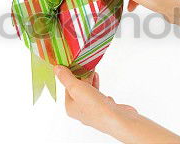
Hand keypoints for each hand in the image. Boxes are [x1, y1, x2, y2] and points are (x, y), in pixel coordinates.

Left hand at [54, 65, 179, 142]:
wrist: (124, 121)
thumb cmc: (100, 108)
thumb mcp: (80, 90)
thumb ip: (68, 78)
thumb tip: (55, 68)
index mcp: (72, 106)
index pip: (67, 85)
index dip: (69, 72)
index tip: (72, 58)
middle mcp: (81, 109)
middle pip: (77, 87)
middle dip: (80, 74)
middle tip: (83, 58)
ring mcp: (95, 108)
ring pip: (88, 89)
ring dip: (89, 78)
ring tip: (92, 66)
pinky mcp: (106, 106)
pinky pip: (98, 92)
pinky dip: (97, 84)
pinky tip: (99, 77)